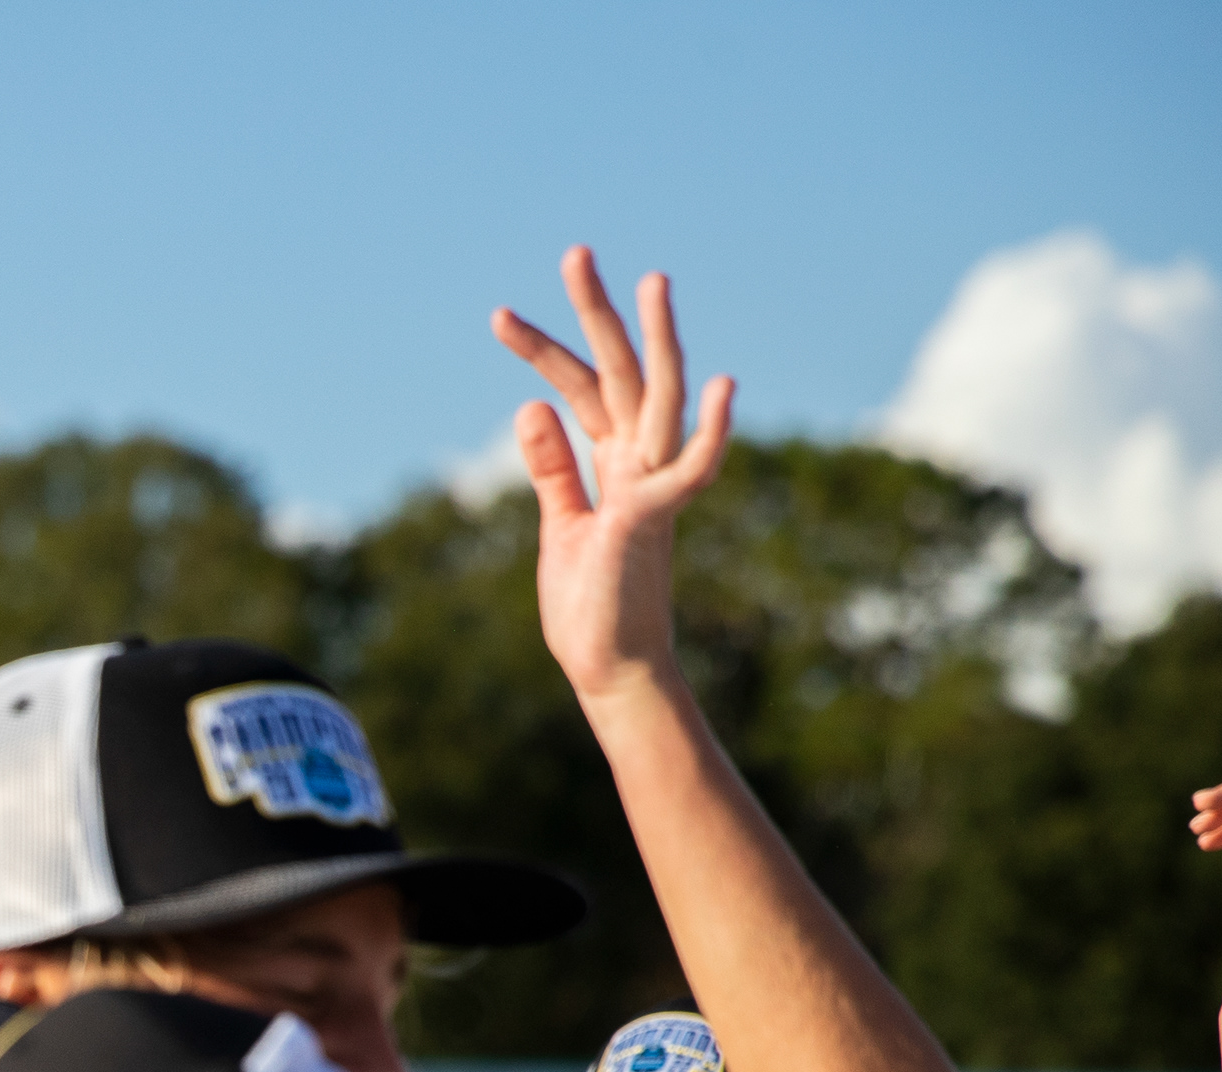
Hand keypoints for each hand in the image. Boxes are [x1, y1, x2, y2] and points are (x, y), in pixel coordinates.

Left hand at [491, 250, 736, 703]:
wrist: (609, 670)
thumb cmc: (589, 605)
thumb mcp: (560, 524)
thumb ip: (552, 468)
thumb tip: (531, 408)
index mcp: (615, 464)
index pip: (581, 388)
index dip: (544, 350)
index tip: (500, 316)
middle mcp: (638, 465)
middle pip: (620, 371)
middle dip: (597, 314)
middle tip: (575, 251)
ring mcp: (651, 488)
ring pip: (659, 400)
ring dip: (658, 341)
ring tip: (651, 280)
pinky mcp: (654, 521)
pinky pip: (690, 471)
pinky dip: (709, 432)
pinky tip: (721, 386)